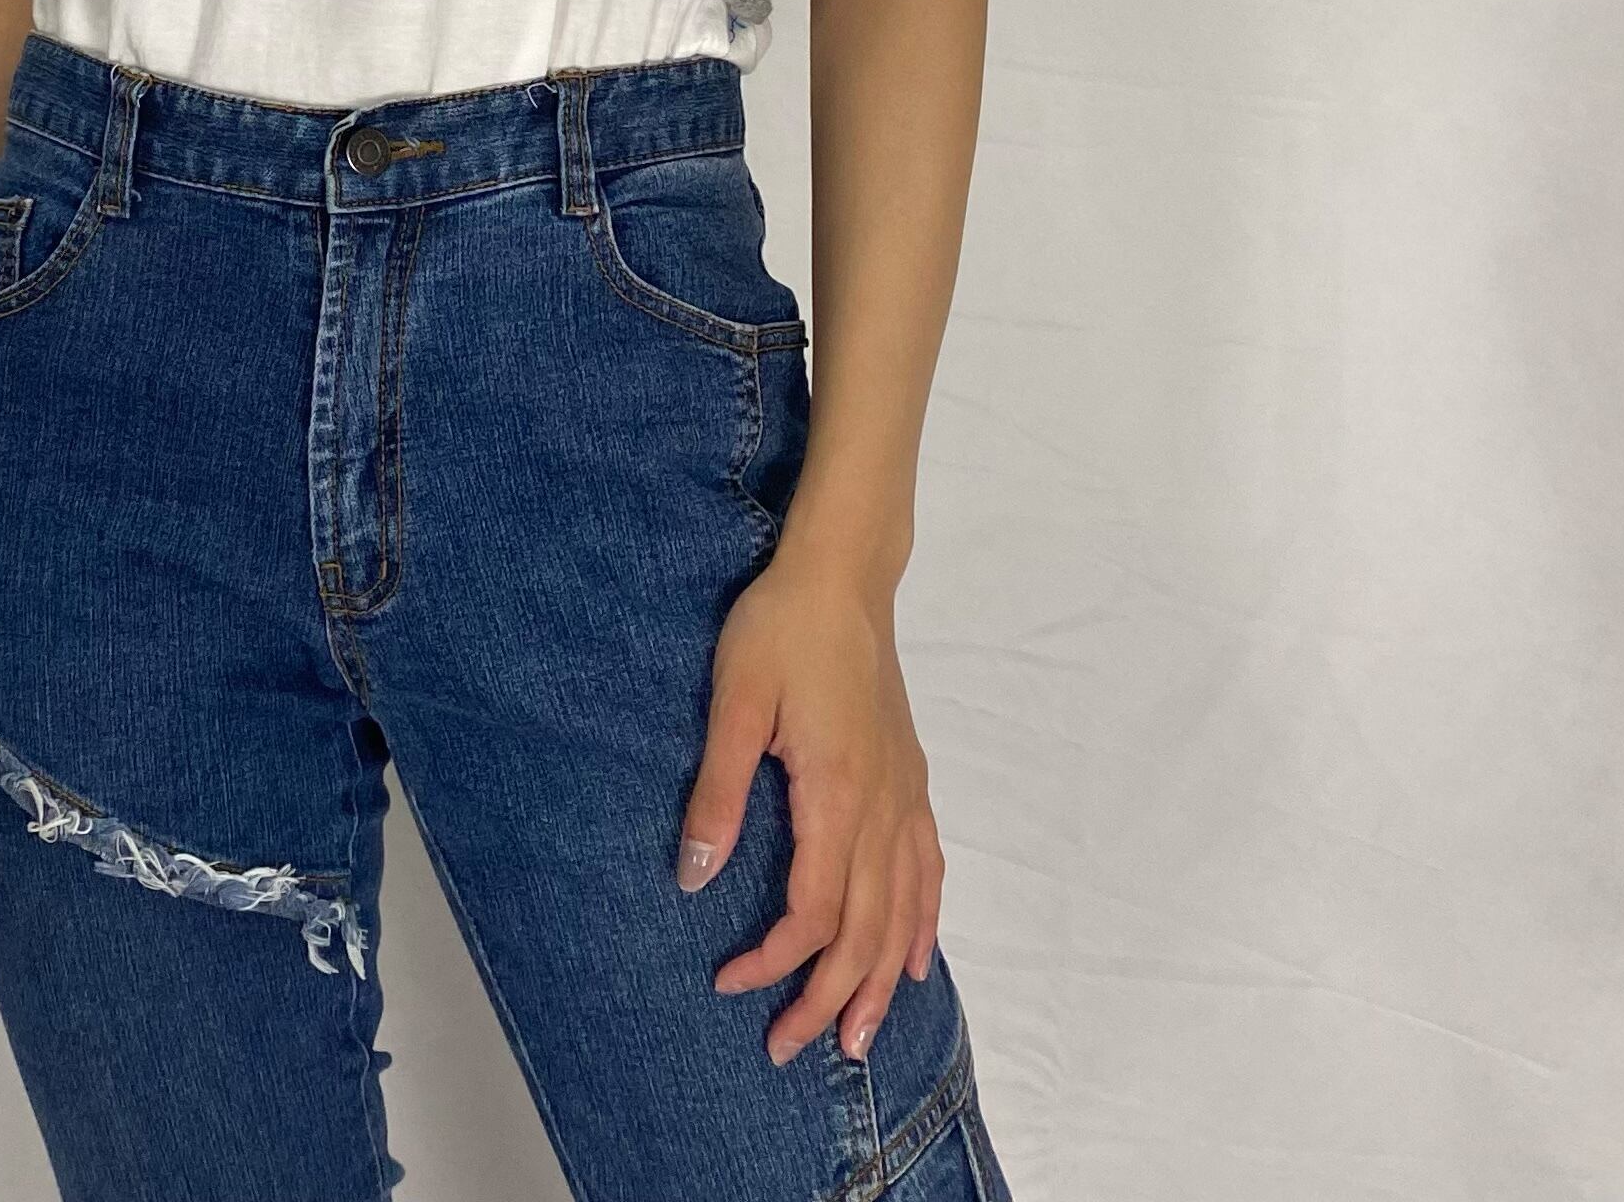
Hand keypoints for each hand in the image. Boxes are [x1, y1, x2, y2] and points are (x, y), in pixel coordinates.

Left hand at [678, 546, 940, 1064]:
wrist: (841, 576)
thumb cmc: (780, 630)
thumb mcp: (734, 702)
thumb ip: (718, 792)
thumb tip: (696, 878)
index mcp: (836, 795)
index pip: (815, 911)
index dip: (776, 961)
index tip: (729, 983)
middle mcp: (881, 807)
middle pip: (866, 931)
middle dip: (829, 999)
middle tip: (788, 1047)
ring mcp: (903, 794)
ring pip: (904, 912)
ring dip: (882, 982)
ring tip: (860, 1038)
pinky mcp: (910, 777)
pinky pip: (928, 870)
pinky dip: (923, 923)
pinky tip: (916, 958)